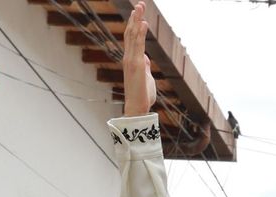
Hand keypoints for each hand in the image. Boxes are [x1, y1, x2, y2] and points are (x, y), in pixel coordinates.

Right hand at [122, 2, 156, 116]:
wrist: (137, 108)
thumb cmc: (142, 95)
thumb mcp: (146, 76)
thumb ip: (145, 66)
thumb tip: (145, 57)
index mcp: (131, 59)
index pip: (132, 38)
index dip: (134, 24)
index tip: (138, 12)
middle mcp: (129, 57)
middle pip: (131, 33)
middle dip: (135, 18)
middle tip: (140, 4)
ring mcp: (131, 61)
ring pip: (133, 36)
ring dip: (137, 21)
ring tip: (140, 7)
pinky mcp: (136, 65)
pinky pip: (138, 46)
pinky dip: (140, 34)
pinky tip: (143, 23)